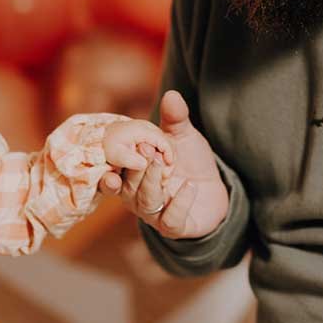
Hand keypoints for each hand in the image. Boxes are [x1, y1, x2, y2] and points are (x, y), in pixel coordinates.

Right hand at [105, 91, 229, 238]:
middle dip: (137, 167)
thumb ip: (175, 119)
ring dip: (153, 181)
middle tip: (149, 149)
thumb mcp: (182, 138)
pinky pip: (170, 220)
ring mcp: (153, 214)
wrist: (213, 191)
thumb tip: (172, 95)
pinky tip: (190, 187)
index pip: (111, 171)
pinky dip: (179, 203)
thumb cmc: (189, 163)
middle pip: (126, 185)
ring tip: (166, 164)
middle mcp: (135, 196)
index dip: (109, 164)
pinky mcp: (173, 227)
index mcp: (129, 175)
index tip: (112, 151)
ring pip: (144, 201)